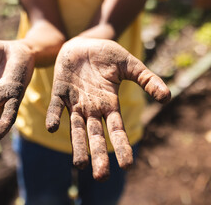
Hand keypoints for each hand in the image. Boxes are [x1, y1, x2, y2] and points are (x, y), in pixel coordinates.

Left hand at [46, 37, 169, 179]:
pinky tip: (53, 127)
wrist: (83, 43)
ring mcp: (74, 101)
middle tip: (101, 177)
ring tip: (79, 165)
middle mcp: (91, 107)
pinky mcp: (60, 91)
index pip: (116, 129)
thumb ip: (146, 79)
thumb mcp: (130, 65)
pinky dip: (54, 116)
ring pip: (75, 127)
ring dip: (77, 145)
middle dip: (98, 154)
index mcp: (109, 104)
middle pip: (95, 135)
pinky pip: (55, 107)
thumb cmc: (107, 55)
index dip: (121, 146)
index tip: (127, 165)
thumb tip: (167, 97)